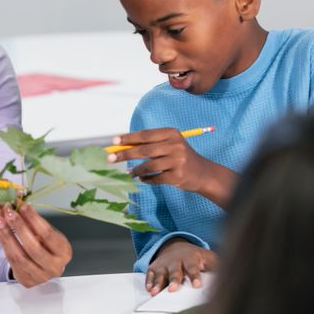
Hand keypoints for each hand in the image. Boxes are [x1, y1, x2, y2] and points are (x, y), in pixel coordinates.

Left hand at [0, 203, 71, 287]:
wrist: (42, 266)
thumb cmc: (45, 245)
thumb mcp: (44, 232)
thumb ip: (33, 221)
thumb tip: (18, 203)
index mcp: (64, 252)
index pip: (47, 234)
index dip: (33, 219)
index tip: (21, 205)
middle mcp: (55, 267)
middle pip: (33, 248)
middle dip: (19, 227)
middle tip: (8, 212)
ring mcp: (41, 277)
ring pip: (20, 257)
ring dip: (7, 236)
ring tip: (0, 220)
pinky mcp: (27, 281)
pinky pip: (12, 262)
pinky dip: (5, 245)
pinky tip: (0, 232)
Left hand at [109, 128, 235, 205]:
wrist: (203, 173)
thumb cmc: (179, 157)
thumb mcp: (168, 145)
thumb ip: (148, 145)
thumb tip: (121, 146)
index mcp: (171, 133)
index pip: (145, 135)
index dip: (128, 138)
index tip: (113, 142)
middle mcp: (175, 145)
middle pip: (144, 150)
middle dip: (125, 154)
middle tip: (110, 159)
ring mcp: (178, 161)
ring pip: (148, 166)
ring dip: (135, 170)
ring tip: (130, 172)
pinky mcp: (178, 176)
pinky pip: (155, 178)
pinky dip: (146, 179)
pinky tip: (142, 179)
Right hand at [145, 238, 217, 295]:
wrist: (175, 245)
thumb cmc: (195, 256)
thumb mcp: (208, 258)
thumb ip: (216, 266)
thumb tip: (228, 275)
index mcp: (190, 259)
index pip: (193, 268)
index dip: (195, 277)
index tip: (197, 285)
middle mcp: (175, 261)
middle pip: (175, 271)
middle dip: (174, 280)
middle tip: (173, 289)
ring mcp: (164, 264)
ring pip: (161, 274)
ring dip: (158, 283)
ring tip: (155, 292)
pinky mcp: (154, 267)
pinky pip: (150, 274)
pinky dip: (149, 281)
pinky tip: (149, 289)